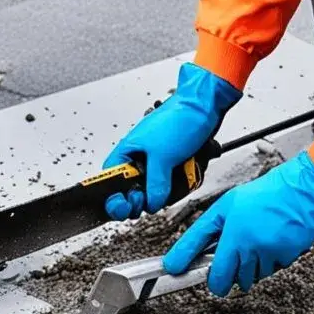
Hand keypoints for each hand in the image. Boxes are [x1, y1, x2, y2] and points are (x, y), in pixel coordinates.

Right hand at [103, 63, 239, 219]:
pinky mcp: (170, 162)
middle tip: (150, 198)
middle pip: (132, 191)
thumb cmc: (179, 119)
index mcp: (126, 153)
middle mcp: (138, 158)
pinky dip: (175, 184)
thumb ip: (155, 185)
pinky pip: (169, 182)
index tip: (127, 206)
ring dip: (163, 191)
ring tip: (171, 182)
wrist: (204, 107)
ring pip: (153, 189)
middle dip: (143, 198)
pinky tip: (182, 177)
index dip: (117, 198)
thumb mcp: (163, 157)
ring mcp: (154, 161)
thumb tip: (151, 204)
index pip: (110, 184)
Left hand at [162, 152, 313, 295]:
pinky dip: (268, 262)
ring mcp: (269, 254)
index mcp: (234, 233)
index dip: (204, 278)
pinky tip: (270, 242)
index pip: (215, 271)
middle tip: (228, 260)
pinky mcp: (286, 258)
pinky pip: (271, 270)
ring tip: (254, 242)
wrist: (303, 191)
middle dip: (226, 275)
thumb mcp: (227, 206)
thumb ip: (207, 232)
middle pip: (230, 281)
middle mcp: (250, 246)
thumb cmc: (265, 195)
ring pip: (251, 277)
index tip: (184, 275)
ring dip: (249, 267)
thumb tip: (190, 254)